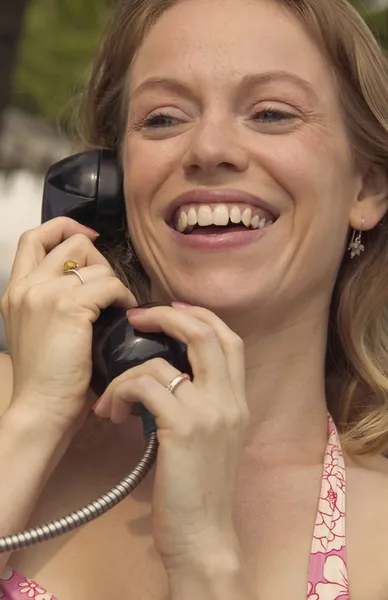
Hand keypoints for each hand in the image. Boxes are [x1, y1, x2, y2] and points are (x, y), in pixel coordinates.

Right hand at [0, 217, 135, 432]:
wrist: (41, 409)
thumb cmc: (47, 379)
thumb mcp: (39, 330)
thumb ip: (53, 300)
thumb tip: (89, 281)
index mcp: (16, 290)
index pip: (34, 237)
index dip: (64, 228)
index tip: (89, 238)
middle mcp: (26, 286)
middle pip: (70, 242)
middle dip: (98, 258)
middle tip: (108, 287)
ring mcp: (45, 294)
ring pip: (95, 263)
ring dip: (113, 282)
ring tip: (117, 307)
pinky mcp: (68, 307)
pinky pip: (109, 284)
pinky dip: (123, 295)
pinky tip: (124, 314)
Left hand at [93, 304, 248, 570]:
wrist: (204, 534)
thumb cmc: (201, 488)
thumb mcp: (214, 437)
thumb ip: (203, 403)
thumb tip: (168, 375)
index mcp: (238, 400)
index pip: (229, 339)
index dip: (200, 315)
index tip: (171, 310)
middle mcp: (229, 399)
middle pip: (205, 332)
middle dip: (167, 315)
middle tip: (137, 317)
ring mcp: (209, 412)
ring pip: (161, 362)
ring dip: (126, 372)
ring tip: (112, 397)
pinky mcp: (183, 428)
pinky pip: (145, 386)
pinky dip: (121, 392)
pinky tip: (113, 413)